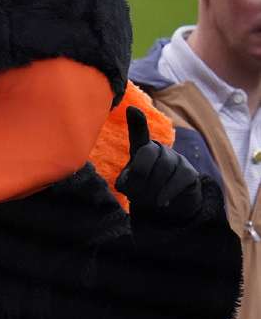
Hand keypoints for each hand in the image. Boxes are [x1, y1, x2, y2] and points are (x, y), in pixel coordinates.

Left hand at [115, 106, 202, 222]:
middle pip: (148, 154)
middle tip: (136, 195)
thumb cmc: (144, 192)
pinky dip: (166, 193)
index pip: (139, 135)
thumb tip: (129, 179)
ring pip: (163, 167)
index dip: (137, 122)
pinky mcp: (190, 172)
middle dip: (140, 177)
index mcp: (142, 150)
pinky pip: (177, 179)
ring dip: (152, 189)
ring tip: (149, 201)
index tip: (132, 109)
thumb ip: (128, 180)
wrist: (168, 210)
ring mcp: (177, 159)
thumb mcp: (129, 185)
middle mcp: (160, 149)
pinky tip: (162, 202)